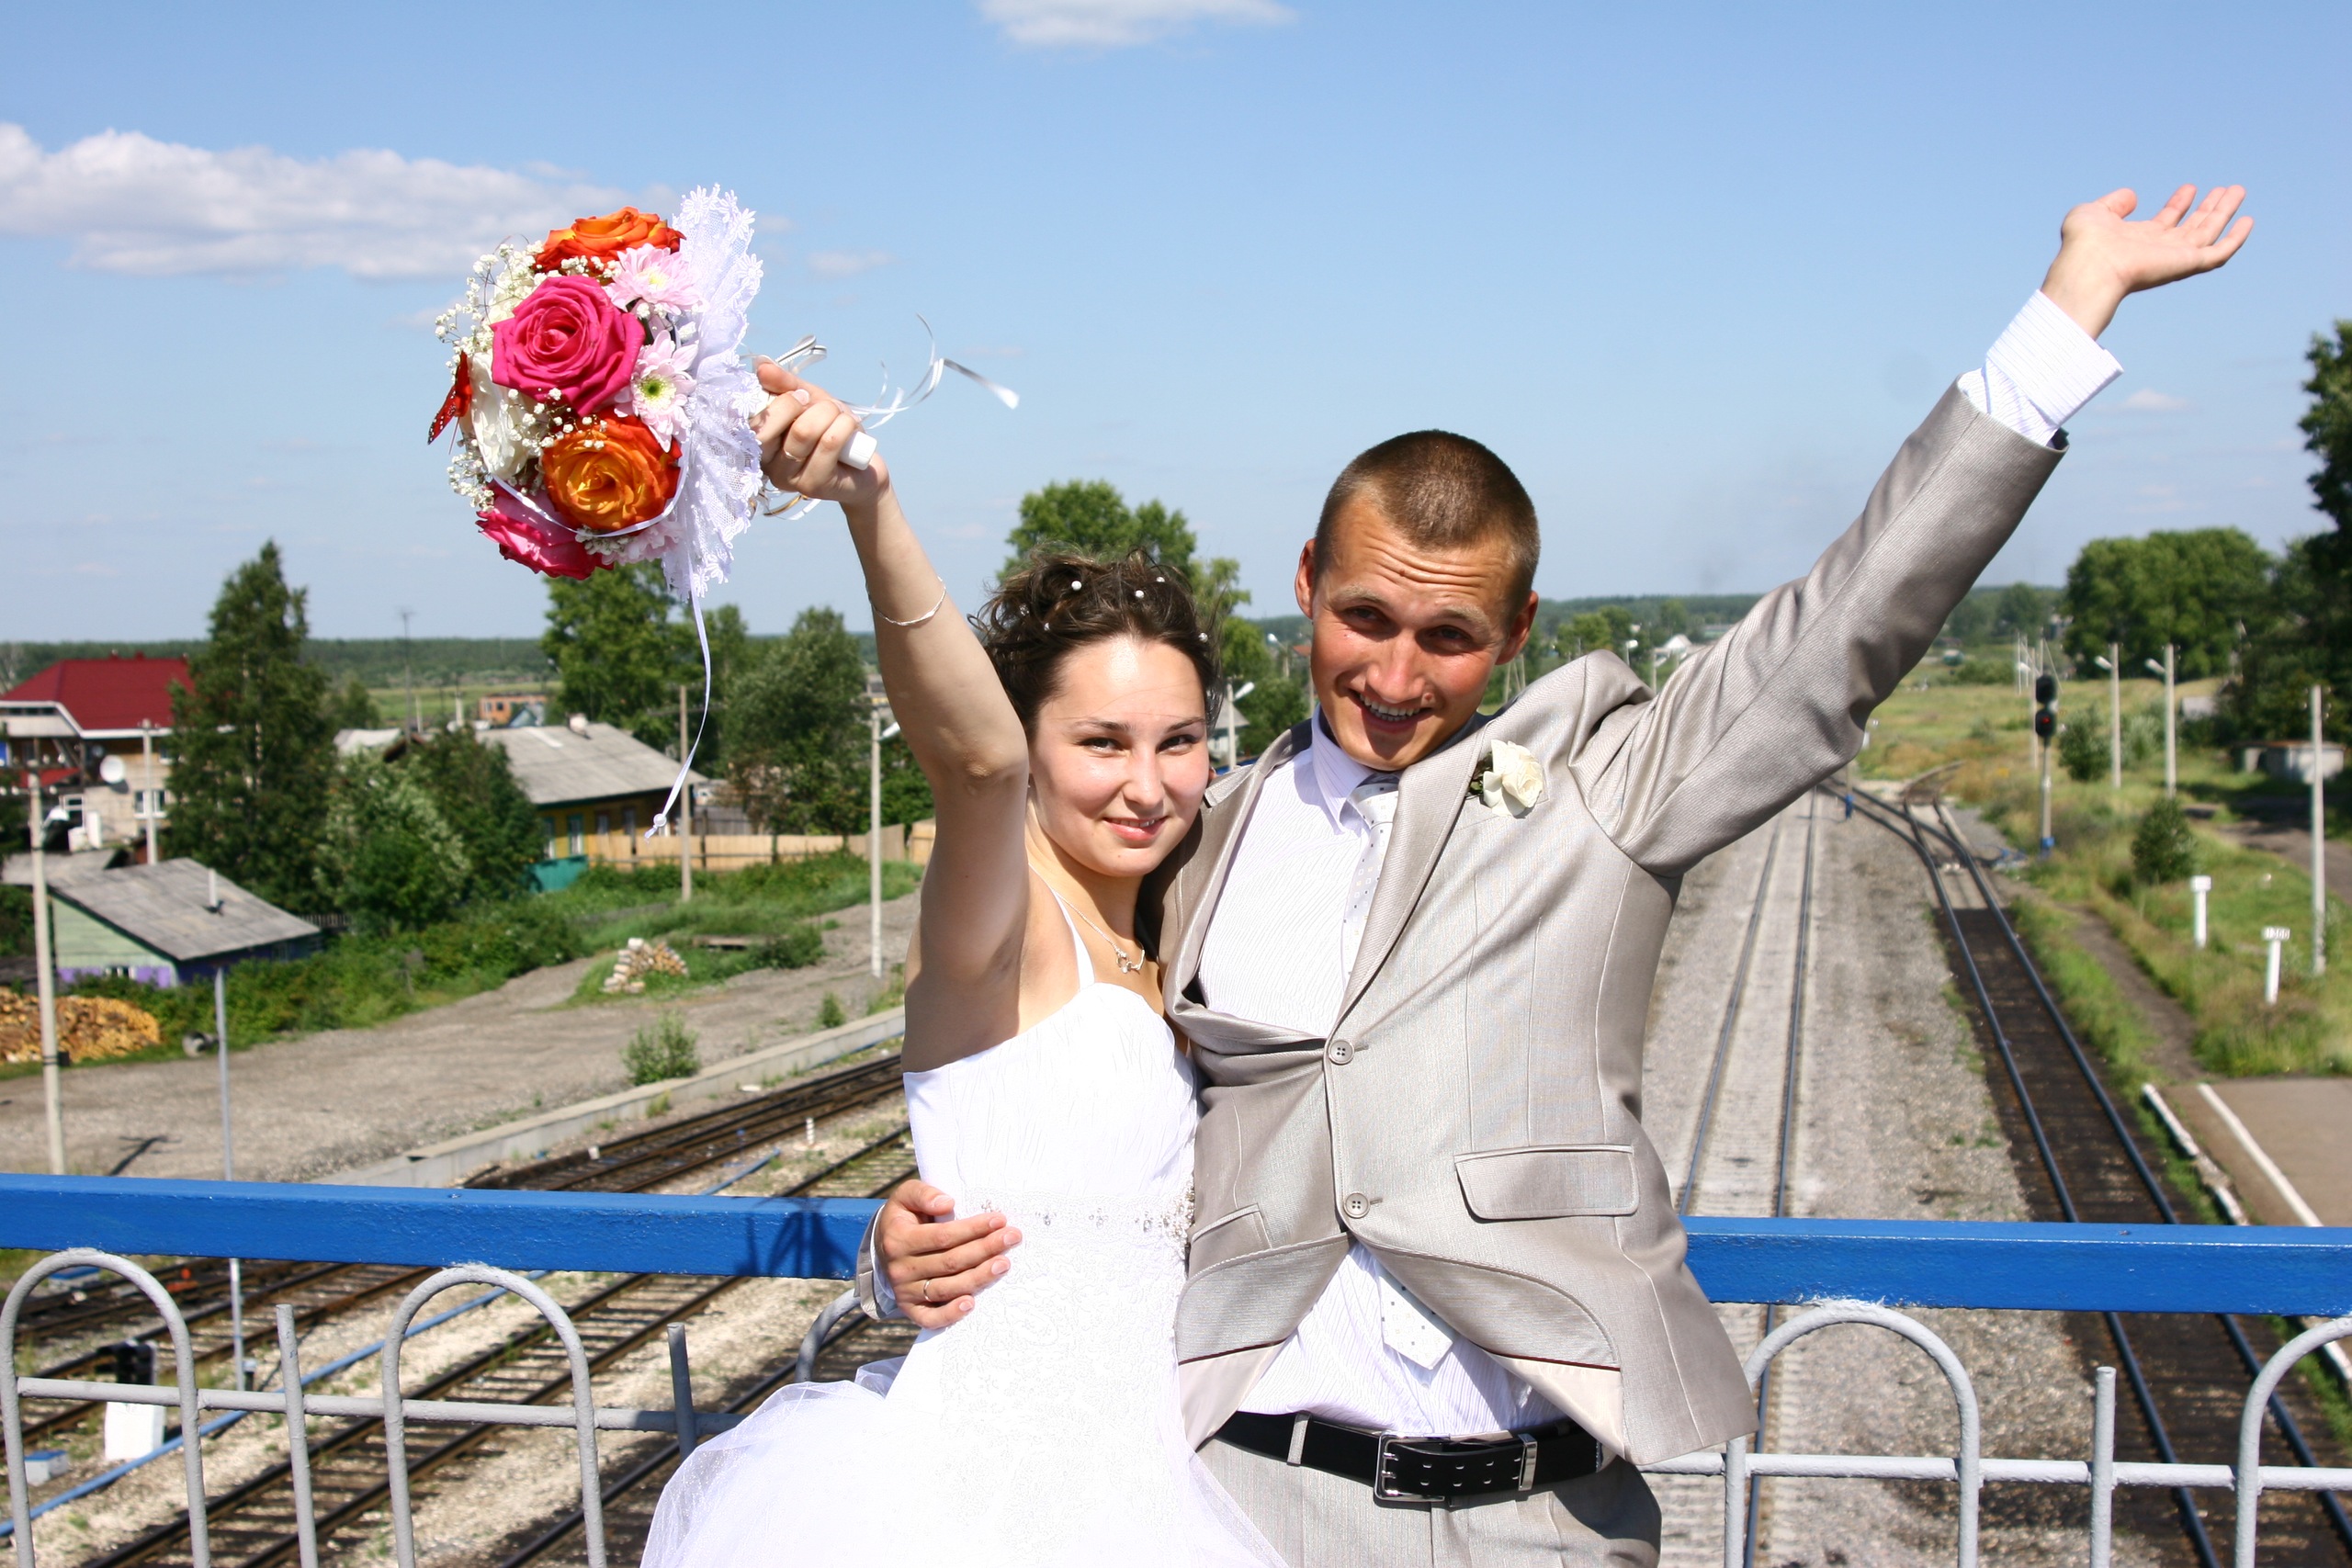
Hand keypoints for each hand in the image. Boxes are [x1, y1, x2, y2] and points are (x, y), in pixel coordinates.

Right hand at [752, 360, 887, 511]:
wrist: (865, 465)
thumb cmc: (832, 431)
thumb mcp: (809, 400)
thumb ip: (785, 384)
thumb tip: (761, 365)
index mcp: (758, 442)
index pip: (752, 418)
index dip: (782, 399)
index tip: (803, 396)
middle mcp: (766, 464)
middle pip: (769, 427)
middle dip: (804, 405)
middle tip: (826, 407)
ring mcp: (787, 479)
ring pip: (803, 432)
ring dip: (831, 413)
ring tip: (842, 418)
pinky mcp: (812, 486)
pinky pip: (828, 443)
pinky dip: (845, 426)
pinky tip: (852, 430)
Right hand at [878, 1178, 1018, 1328]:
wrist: (882, 1248)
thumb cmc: (903, 1218)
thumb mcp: (905, 1196)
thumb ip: (923, 1193)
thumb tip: (947, 1203)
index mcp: (899, 1239)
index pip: (943, 1236)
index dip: (972, 1229)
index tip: (999, 1220)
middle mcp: (900, 1268)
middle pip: (950, 1262)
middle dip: (985, 1249)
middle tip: (1012, 1238)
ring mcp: (905, 1292)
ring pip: (947, 1289)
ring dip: (979, 1278)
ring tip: (1004, 1264)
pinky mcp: (911, 1310)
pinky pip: (931, 1319)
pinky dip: (951, 1315)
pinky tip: (971, 1304)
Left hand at [2040, 185, 2251, 338]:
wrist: (2089, 265)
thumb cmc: (2083, 244)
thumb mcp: (2093, 212)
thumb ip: (2113, 203)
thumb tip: (2133, 196)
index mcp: (2137, 240)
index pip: (2165, 222)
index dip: (2178, 204)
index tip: (2190, 188)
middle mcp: (2158, 251)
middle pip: (2191, 228)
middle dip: (2208, 208)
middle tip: (2224, 189)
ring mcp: (2174, 258)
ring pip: (2209, 234)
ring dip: (2224, 212)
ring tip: (2237, 190)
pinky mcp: (2187, 264)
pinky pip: (2219, 253)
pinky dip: (2236, 239)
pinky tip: (2248, 220)